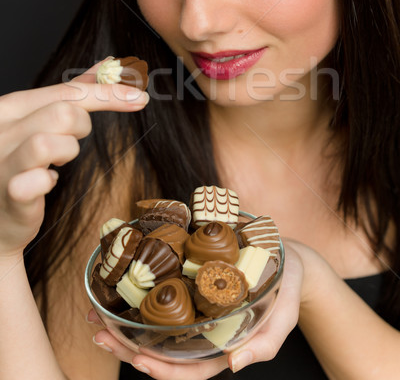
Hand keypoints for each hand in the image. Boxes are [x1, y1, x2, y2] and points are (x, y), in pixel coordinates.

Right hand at [0, 59, 149, 257]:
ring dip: (65, 152)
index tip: (139, 98)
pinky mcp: (9, 193)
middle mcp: (1, 130)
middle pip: (64, 112)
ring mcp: (1, 161)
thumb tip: (108, 63)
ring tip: (55, 163)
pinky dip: (47, 182)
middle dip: (81, 127)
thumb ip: (72, 92)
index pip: (65, 89)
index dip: (108, 94)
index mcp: (10, 107)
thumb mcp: (39, 119)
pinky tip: (43, 184)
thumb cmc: (21, 162)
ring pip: (51, 141)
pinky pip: (38, 181)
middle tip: (70, 142)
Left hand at [89, 242, 305, 378]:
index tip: (137, 359)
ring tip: (95, 316)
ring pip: (155, 329)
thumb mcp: (283, 315)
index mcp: (223, 346)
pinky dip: (137, 301)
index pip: (188, 370)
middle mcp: (203, 334)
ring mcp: (195, 313)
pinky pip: (161, 302)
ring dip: (123, 327)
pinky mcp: (190, 290)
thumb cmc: (286, 289)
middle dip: (127, 348)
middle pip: (162, 352)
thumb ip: (266, 343)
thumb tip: (236, 365)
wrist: (288, 260)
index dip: (162, 369)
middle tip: (98, 335)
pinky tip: (117, 293)